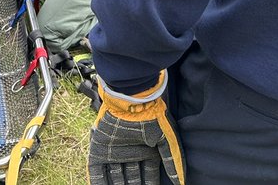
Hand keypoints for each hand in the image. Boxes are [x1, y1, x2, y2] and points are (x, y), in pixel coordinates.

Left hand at [88, 70, 184, 184]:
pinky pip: (97, 170)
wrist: (131, 101)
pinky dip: (98, 182)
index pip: (149, 175)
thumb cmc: (151, 118)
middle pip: (131, 178)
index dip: (150, 184)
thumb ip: (172, 162)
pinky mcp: (99, 149)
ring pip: (115, 176)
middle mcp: (130, 152)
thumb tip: (180, 183)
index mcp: (145, 151)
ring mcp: (114, 151)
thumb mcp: (166, 141)